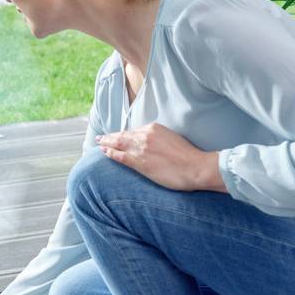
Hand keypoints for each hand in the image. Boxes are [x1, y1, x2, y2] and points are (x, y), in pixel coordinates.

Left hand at [95, 122, 223, 192]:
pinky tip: (104, 152)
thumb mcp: (173, 139)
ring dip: (107, 143)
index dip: (124, 135)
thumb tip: (153, 144)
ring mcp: (141, 149)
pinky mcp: (140, 162)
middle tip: (101, 137)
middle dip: (110, 136)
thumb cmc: (189, 156)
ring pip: (119, 144)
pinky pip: (121, 156)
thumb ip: (160, 139)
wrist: (195, 167)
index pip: (134, 131)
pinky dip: (111, 153)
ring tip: (99, 143)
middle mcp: (145, 135)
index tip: (118, 136)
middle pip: (123, 135)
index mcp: (154, 128)